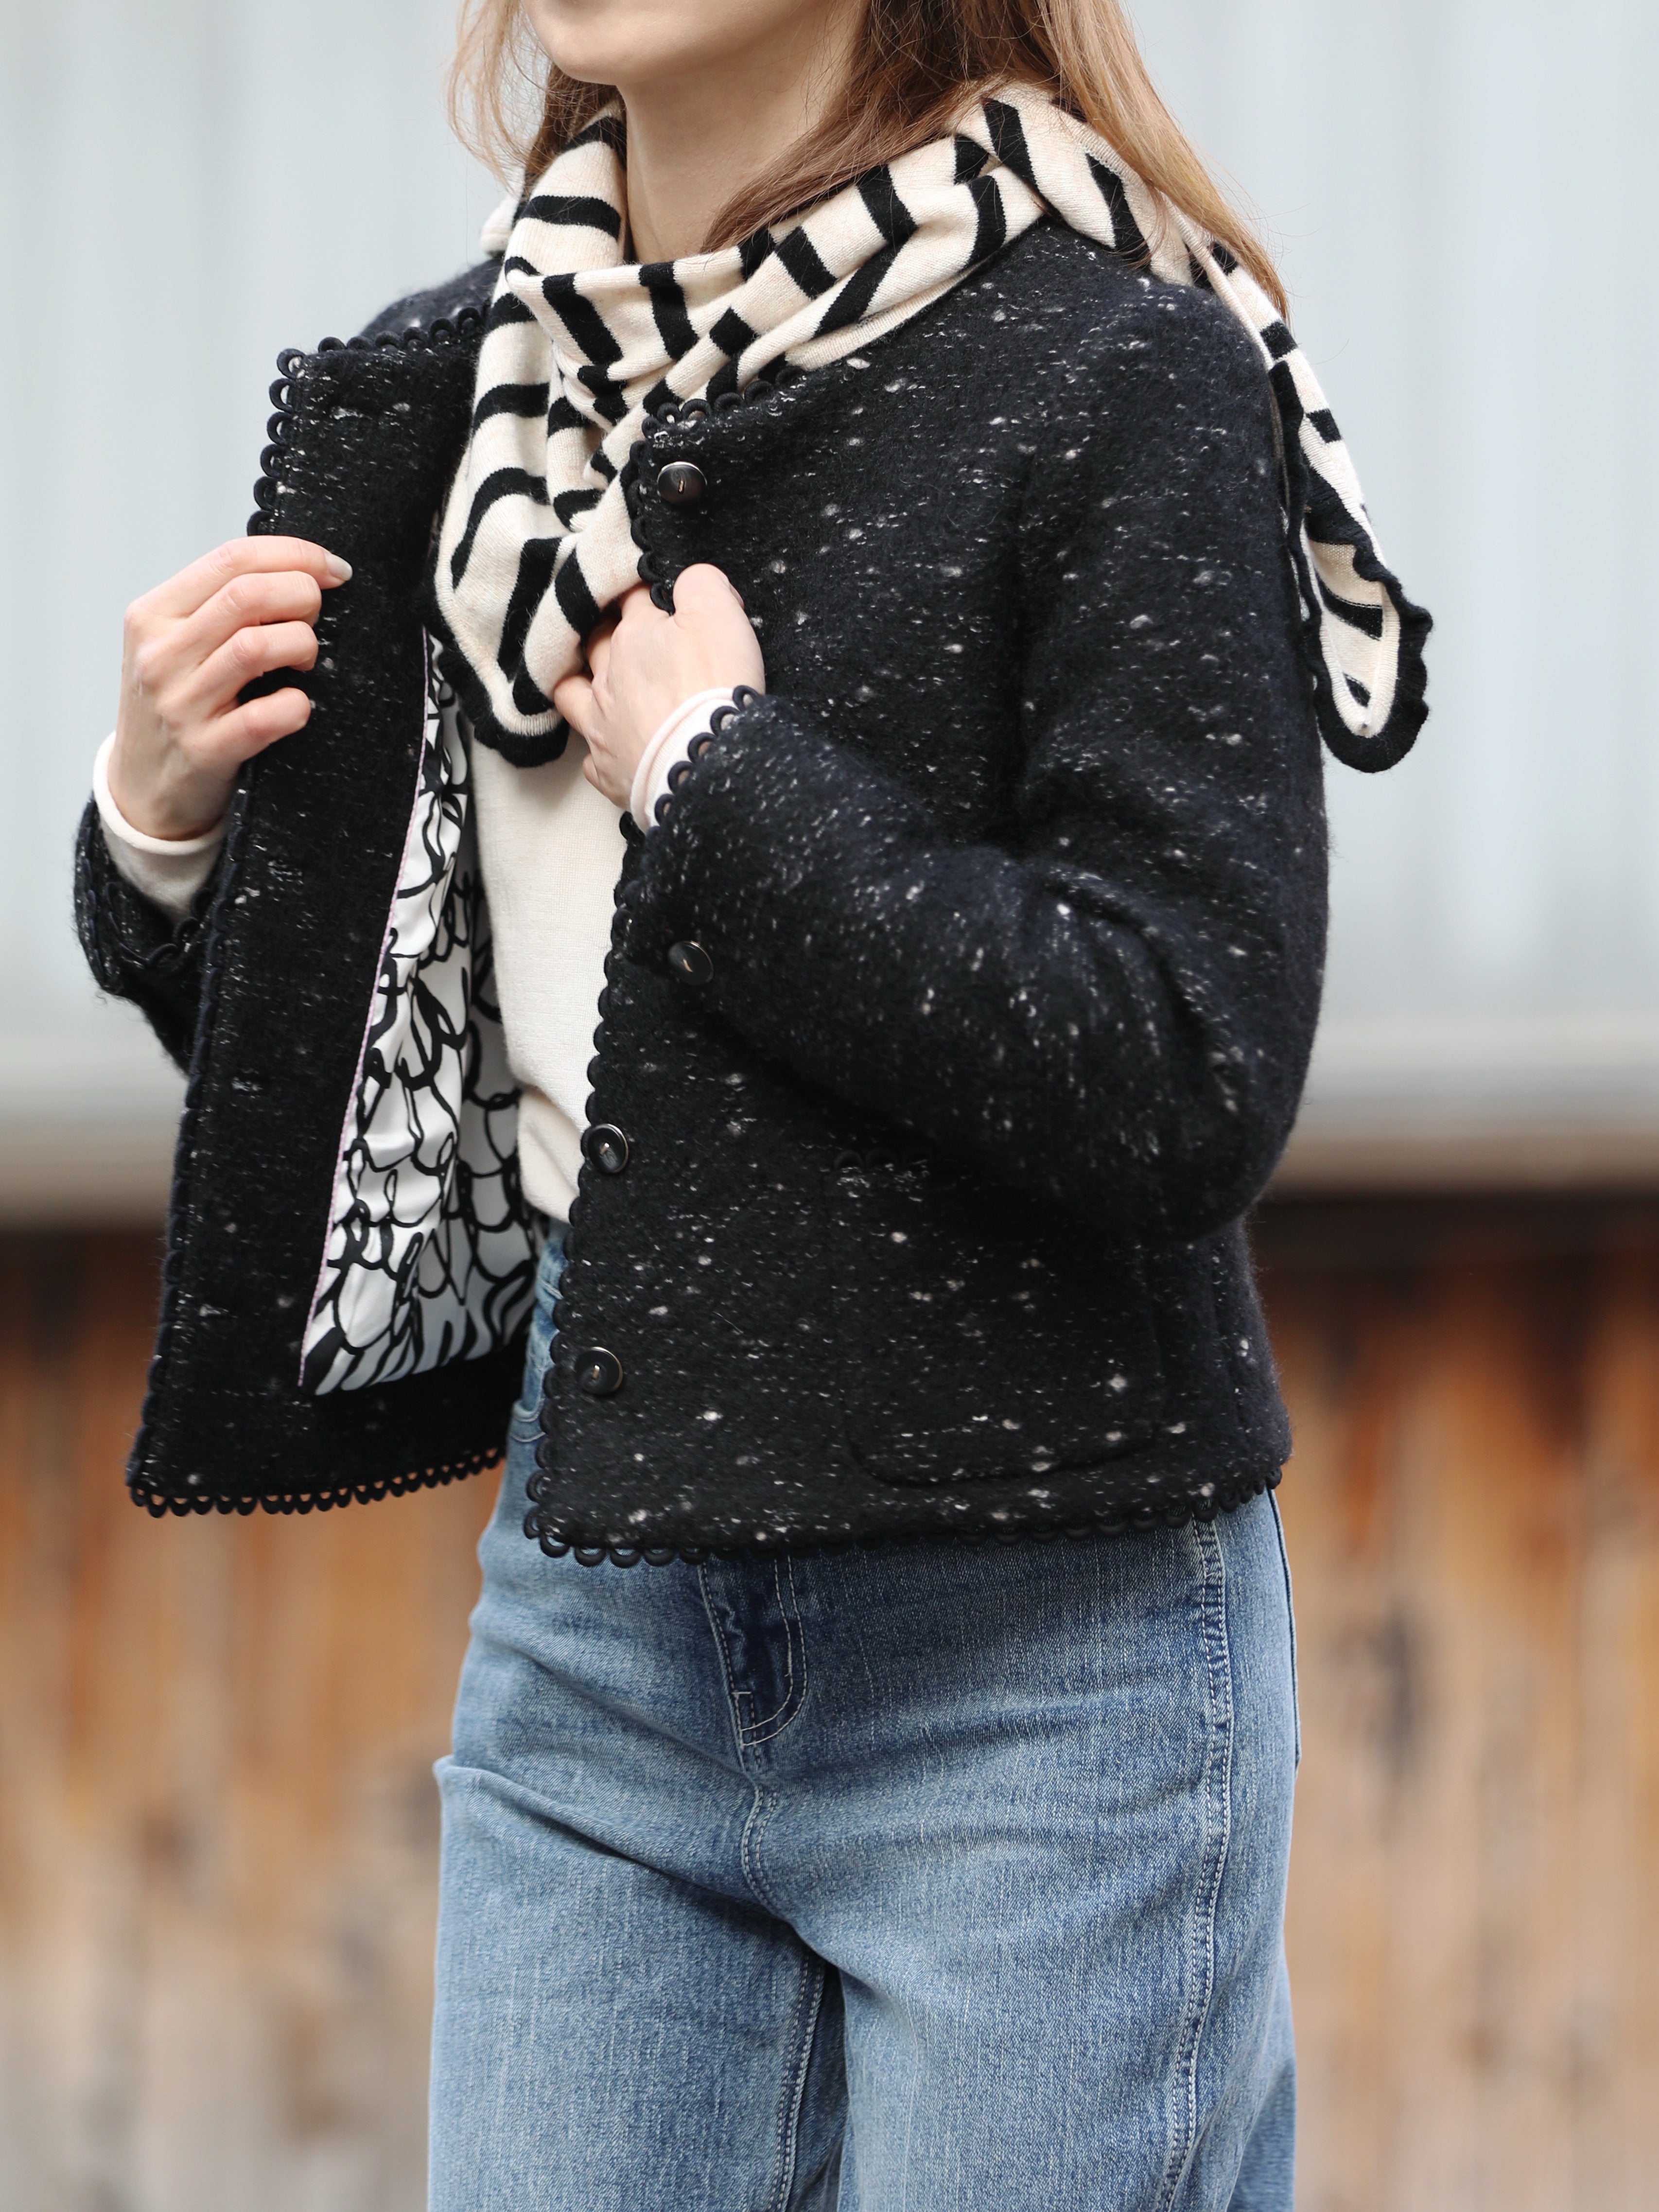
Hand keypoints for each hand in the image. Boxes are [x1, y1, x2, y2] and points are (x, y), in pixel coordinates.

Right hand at [109, 537, 351, 839]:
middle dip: (303, 596)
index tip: (332, 569)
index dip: (295, 555)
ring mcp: (179, 704)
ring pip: (256, 646)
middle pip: (247, 595)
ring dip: (302, 645)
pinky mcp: (204, 750)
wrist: (142, 787)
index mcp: (153, 614)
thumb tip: (301, 571)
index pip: (231, 559)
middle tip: (316, 619)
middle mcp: (159, 654)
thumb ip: (219, 606)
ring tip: (304, 660)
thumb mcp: (177, 644)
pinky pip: (265, 716)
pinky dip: (297, 705)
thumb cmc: (177, 704)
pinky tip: (297, 705)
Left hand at [553, 565, 764, 809]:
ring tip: (596, 684)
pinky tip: (612, 750)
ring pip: (574, 695)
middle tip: (629, 635)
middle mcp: (608, 678)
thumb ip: (701, 584)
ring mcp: (603, 727)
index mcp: (633, 636)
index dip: (647, 592)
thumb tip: (688, 582)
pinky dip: (599, 752)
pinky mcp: (609, 771)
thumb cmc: (714, 687)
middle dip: (608, 632)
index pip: (631, 598)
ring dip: (581, 684)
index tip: (660, 596)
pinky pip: (591, 759)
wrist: (708, 764)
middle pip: (596, 642)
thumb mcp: (719, 613)